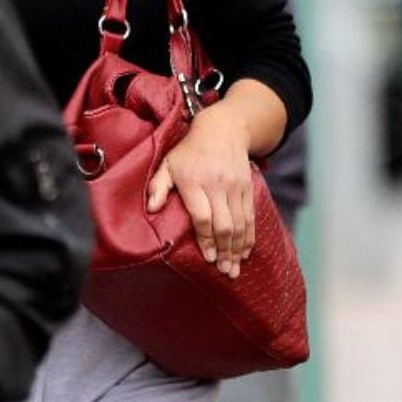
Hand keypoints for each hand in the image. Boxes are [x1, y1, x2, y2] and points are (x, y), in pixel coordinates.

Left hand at [147, 102, 256, 278]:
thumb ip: (157, 187)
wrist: (223, 130)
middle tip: (224, 271)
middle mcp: (217, 185)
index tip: (207, 258)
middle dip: (225, 251)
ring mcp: (235, 187)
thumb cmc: (188, 151)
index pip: (203, 216)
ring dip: (238, 249)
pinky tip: (245, 252)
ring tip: (234, 269)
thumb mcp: (167, 164)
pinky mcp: (248, 188)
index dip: (206, 239)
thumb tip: (151, 209)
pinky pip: (250, 217)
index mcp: (193, 181)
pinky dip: (249, 237)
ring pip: (240, 224)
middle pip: (225, 224)